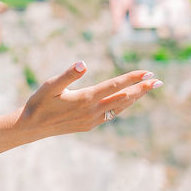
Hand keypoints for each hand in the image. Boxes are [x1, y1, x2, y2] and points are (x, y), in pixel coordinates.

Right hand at [15, 61, 160, 138]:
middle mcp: (92, 111)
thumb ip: (68, 75)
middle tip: (158, 81)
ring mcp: (92, 120)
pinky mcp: (89, 125)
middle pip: (123, 98)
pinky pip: (111, 114)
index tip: (148, 72)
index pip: (115, 86)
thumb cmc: (39, 102)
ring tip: (147, 89)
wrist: (32, 127)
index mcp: (85, 99)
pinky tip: (126, 101)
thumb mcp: (50, 85)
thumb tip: (83, 64)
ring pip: (119, 107)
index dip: (132, 78)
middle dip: (142, 89)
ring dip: (134, 98)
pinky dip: (122, 106)